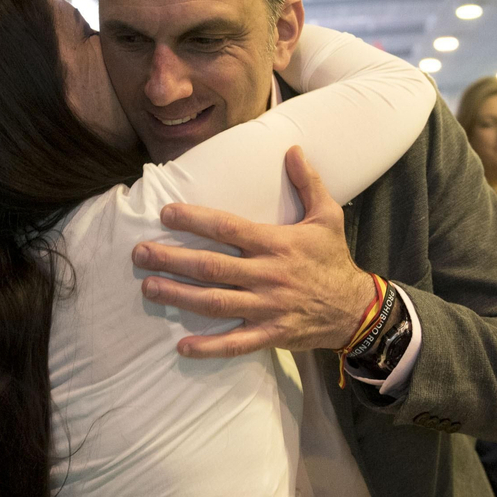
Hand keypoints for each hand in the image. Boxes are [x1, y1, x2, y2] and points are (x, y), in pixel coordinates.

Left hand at [135, 146, 375, 357]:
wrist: (357, 309)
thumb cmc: (334, 260)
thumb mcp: (328, 216)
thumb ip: (308, 182)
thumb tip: (293, 149)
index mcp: (276, 244)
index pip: (228, 228)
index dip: (195, 220)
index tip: (165, 213)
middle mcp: (268, 276)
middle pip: (212, 267)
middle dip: (172, 259)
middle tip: (139, 253)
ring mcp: (268, 308)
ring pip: (216, 303)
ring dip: (180, 296)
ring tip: (148, 287)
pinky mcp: (271, 334)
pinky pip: (236, 343)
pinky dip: (209, 347)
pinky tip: (182, 346)